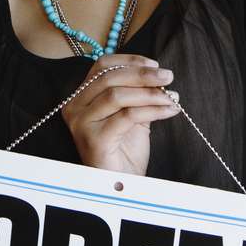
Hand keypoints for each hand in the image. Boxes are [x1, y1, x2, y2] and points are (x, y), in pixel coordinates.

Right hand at [62, 54, 179, 176]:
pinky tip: (169, 111)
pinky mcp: (94, 138)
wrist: (120, 184)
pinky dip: (152, 110)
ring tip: (171, 97)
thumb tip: (158, 74)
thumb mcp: (130, 113)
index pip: (101, 66)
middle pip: (109, 78)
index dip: (129, 61)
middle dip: (142, 75)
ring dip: (150, 93)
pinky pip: (127, 116)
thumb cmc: (124, 149)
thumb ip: (137, 93)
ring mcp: (81, 123)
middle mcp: (75, 107)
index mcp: (80, 97)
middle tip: (168, 76)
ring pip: (117, 96)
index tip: (154, 64)